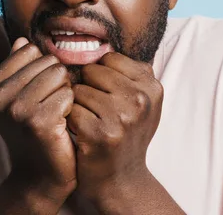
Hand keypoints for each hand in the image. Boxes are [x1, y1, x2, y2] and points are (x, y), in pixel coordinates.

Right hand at [0, 38, 76, 205]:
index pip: (30, 49)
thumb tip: (22, 40)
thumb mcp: (19, 97)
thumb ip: (18, 67)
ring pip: (60, 74)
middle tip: (49, 107)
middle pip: (48, 60)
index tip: (37, 94)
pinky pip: (69, 94)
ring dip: (65, 93)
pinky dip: (71, 107)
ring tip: (55, 114)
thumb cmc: (33, 130)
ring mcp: (16, 109)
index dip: (42, 69)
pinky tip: (62, 124)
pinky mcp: (38, 122)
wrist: (39, 174)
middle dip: (56, 81)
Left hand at [66, 52, 163, 204]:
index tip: (107, 94)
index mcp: (152, 86)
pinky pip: (71, 109)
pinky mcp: (100, 134)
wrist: (121, 179)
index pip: (110, 58)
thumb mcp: (142, 101)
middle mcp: (141, 99)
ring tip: (90, 121)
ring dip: (78, 104)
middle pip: (93, 71)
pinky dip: (70, 120)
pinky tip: (82, 132)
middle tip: (96, 110)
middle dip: (88, 88)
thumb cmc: (127, 133)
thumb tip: (103, 43)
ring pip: (79, 89)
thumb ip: (131, 72)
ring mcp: (121, 117)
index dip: (101, 75)